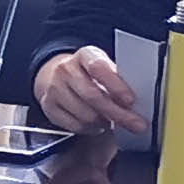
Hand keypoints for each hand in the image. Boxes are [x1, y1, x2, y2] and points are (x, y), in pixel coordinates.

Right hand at [33, 48, 147, 133]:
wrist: (55, 75)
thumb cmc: (89, 74)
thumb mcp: (105, 68)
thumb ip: (118, 81)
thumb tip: (134, 105)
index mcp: (85, 55)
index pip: (99, 68)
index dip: (116, 86)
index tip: (131, 101)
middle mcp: (65, 70)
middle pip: (92, 95)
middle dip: (117, 113)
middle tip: (135, 124)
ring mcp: (54, 88)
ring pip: (84, 114)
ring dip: (104, 122)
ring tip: (113, 121)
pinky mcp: (48, 106)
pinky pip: (74, 125)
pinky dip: (90, 129)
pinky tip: (97, 124)